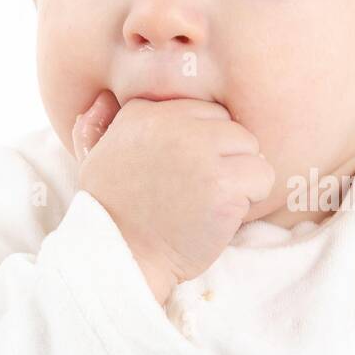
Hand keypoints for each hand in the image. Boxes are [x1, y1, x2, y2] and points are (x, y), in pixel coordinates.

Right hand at [71, 90, 274, 303]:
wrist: (122, 256)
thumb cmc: (110, 212)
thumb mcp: (92, 157)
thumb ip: (99, 124)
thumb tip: (104, 98)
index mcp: (145, 111)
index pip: (204, 111)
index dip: (205, 144)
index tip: (188, 172)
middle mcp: (173, 123)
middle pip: (231, 127)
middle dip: (226, 158)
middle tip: (202, 190)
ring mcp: (200, 152)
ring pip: (251, 149)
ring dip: (241, 178)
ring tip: (212, 202)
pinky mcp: (223, 183)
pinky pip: (263, 177)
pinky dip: (252, 197)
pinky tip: (223, 214)